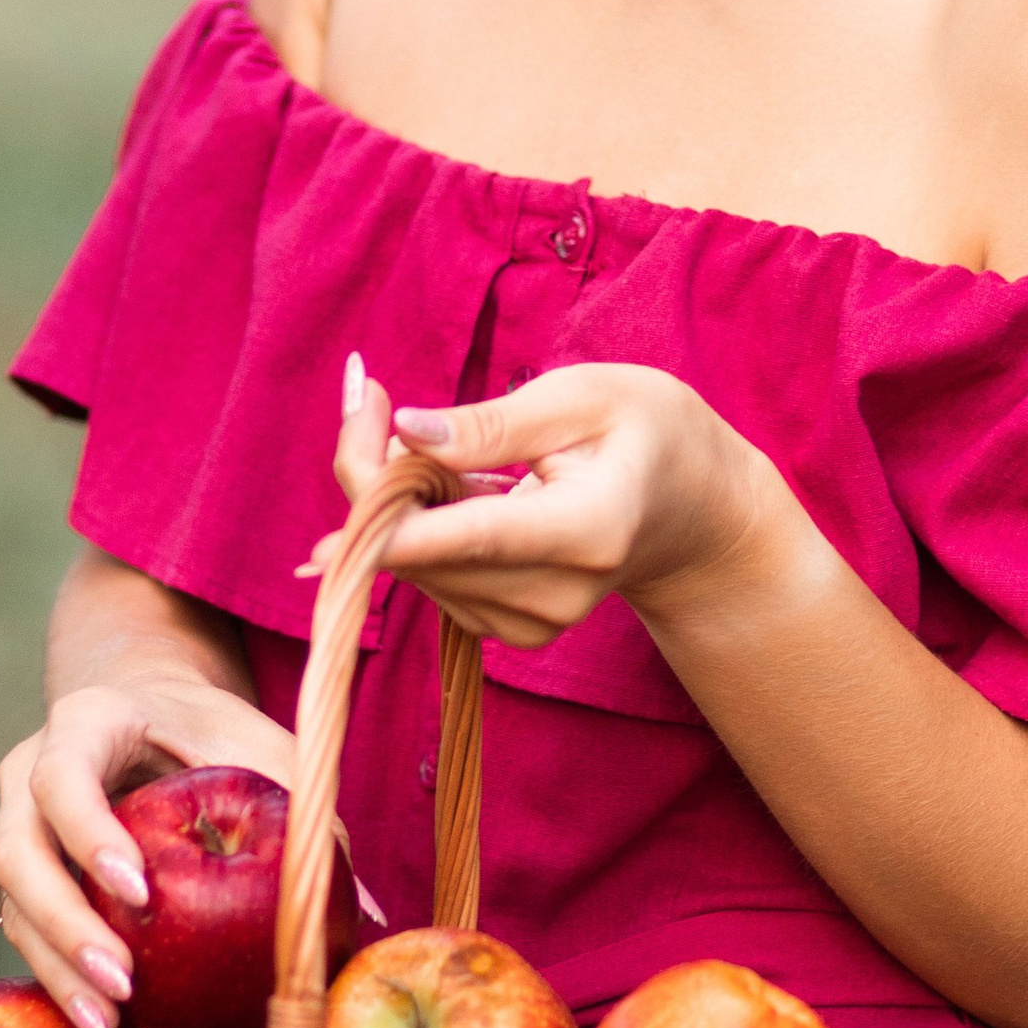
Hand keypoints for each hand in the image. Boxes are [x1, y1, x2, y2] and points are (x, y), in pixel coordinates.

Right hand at [0, 673, 292, 1027]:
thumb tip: (375, 916)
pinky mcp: (26, 881)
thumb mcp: (258, 746)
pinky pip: (27, 934)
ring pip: (12, 905)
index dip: (89, 834)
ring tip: (110, 1026)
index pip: (62, 778)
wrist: (146, 713)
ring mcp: (19, 830)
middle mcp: (27, 775)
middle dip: (64, 925)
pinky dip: (62, 982)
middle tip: (122, 982)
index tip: (140, 889)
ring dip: (57, 970)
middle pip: (14, 853)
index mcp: (84, 724)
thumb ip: (305, 810)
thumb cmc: (210, 733)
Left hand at [309, 357, 784, 650]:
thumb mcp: (579, 397)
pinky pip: (426, 577)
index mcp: (587, 531)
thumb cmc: (641, 431)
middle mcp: (557, 595)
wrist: (689, 506)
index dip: (387, 518)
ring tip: (447, 449)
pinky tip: (454, 490)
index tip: (339, 489)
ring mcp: (532, 623)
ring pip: (410, 565)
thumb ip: (490, 423)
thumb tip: (405, 431)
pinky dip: (416, 528)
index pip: (467, 537)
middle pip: (419, 551)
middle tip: (378, 401)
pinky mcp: (507, 630)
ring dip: (396, 501)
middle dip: (375, 474)